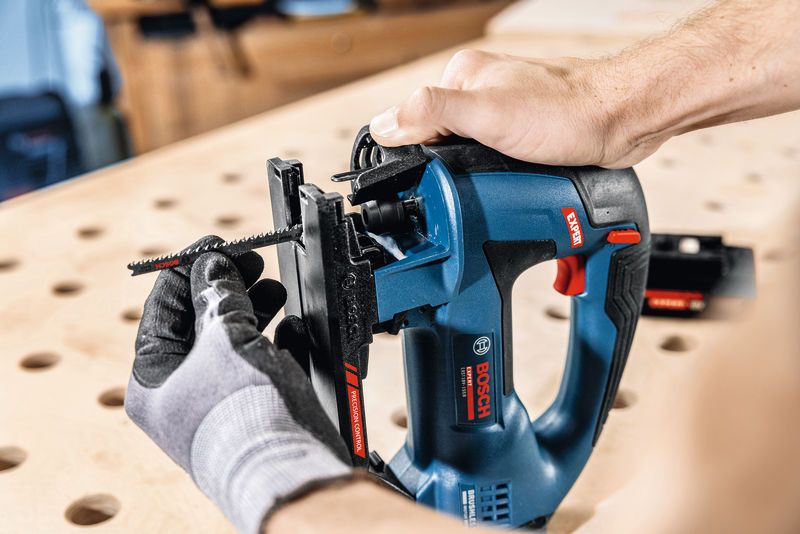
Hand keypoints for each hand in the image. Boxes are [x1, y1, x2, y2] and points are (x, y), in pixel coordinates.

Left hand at [125, 236, 350, 533]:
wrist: (290, 475)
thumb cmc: (246, 416)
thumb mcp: (225, 338)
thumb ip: (218, 295)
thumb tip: (212, 265)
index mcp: (152, 379)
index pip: (163, 307)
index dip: (189, 268)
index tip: (215, 244)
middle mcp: (180, 394)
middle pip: (199, 324)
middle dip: (227, 289)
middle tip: (251, 263)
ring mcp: (218, 405)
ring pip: (231, 343)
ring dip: (254, 311)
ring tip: (275, 290)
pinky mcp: (254, 413)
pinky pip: (259, 366)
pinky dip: (274, 342)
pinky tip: (292, 328)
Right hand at [369, 50, 649, 168]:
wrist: (623, 121)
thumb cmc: (567, 110)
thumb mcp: (488, 113)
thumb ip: (432, 113)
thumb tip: (385, 126)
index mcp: (463, 78)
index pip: (414, 120)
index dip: (418, 154)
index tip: (431, 178)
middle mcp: (480, 93)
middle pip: (441, 143)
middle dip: (453, 171)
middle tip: (475, 183)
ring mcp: (503, 115)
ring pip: (470, 157)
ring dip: (479, 178)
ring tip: (499, 183)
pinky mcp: (523, 136)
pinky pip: (496, 162)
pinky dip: (499, 178)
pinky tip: (512, 183)